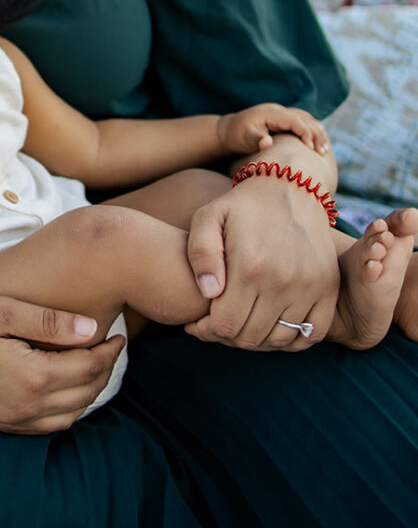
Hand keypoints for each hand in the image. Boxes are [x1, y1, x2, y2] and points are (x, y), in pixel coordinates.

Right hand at [0, 296, 124, 433]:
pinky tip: (63, 389)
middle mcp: (24, 406)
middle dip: (104, 371)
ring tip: (93, 366)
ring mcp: (10, 420)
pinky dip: (65, 411)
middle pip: (84, 395)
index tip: (117, 333)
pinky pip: (45, 428)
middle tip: (111, 347)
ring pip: (68, 417)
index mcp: (31, 376)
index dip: (108, 350)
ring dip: (88, 394)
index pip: (87, 368)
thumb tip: (91, 328)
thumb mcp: (3, 312)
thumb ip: (49, 322)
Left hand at [184, 172, 338, 351]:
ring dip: (257, 339)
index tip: (198, 324)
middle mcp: (283, 280)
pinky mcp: (329, 288)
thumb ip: (201, 254)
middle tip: (218, 323)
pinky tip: (271, 325)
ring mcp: (310, 286)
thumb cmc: (242, 206)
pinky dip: (291, 339)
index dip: (207, 331)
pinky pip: (311, 334)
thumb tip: (210, 293)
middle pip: (250, 337)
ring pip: (279, 340)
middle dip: (228, 336)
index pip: (226, 325)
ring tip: (242, 322)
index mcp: (250, 265)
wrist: (290, 187)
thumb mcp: (208, 217)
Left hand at [217, 103, 328, 155]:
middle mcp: (278, 110)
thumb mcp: (244, 139)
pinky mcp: (283, 119)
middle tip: (323, 152)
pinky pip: (303, 121)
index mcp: (270, 113)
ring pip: (306, 118)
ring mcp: (281, 113)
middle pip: (304, 118)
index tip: (311, 148)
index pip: (294, 120)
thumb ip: (256, 140)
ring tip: (324, 150)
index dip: (305, 132)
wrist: (229, 130)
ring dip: (317, 132)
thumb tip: (267, 142)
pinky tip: (317, 143)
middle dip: (316, 134)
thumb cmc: (236, 136)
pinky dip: (312, 130)